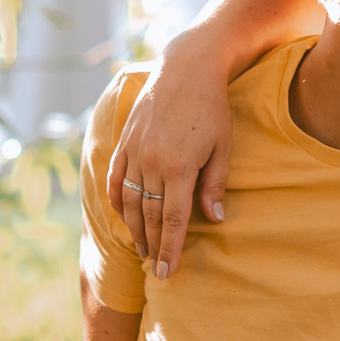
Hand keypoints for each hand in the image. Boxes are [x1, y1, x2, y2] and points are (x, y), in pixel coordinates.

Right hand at [107, 33, 234, 276]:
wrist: (187, 67)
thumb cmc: (213, 108)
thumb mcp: (223, 147)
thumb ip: (215, 184)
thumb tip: (214, 219)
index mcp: (179, 167)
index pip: (173, 220)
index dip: (170, 249)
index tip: (166, 272)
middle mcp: (152, 162)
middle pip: (150, 216)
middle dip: (153, 246)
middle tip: (155, 269)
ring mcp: (135, 151)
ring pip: (131, 201)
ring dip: (135, 228)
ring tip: (142, 248)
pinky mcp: (125, 141)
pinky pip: (116, 178)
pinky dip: (118, 200)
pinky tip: (124, 216)